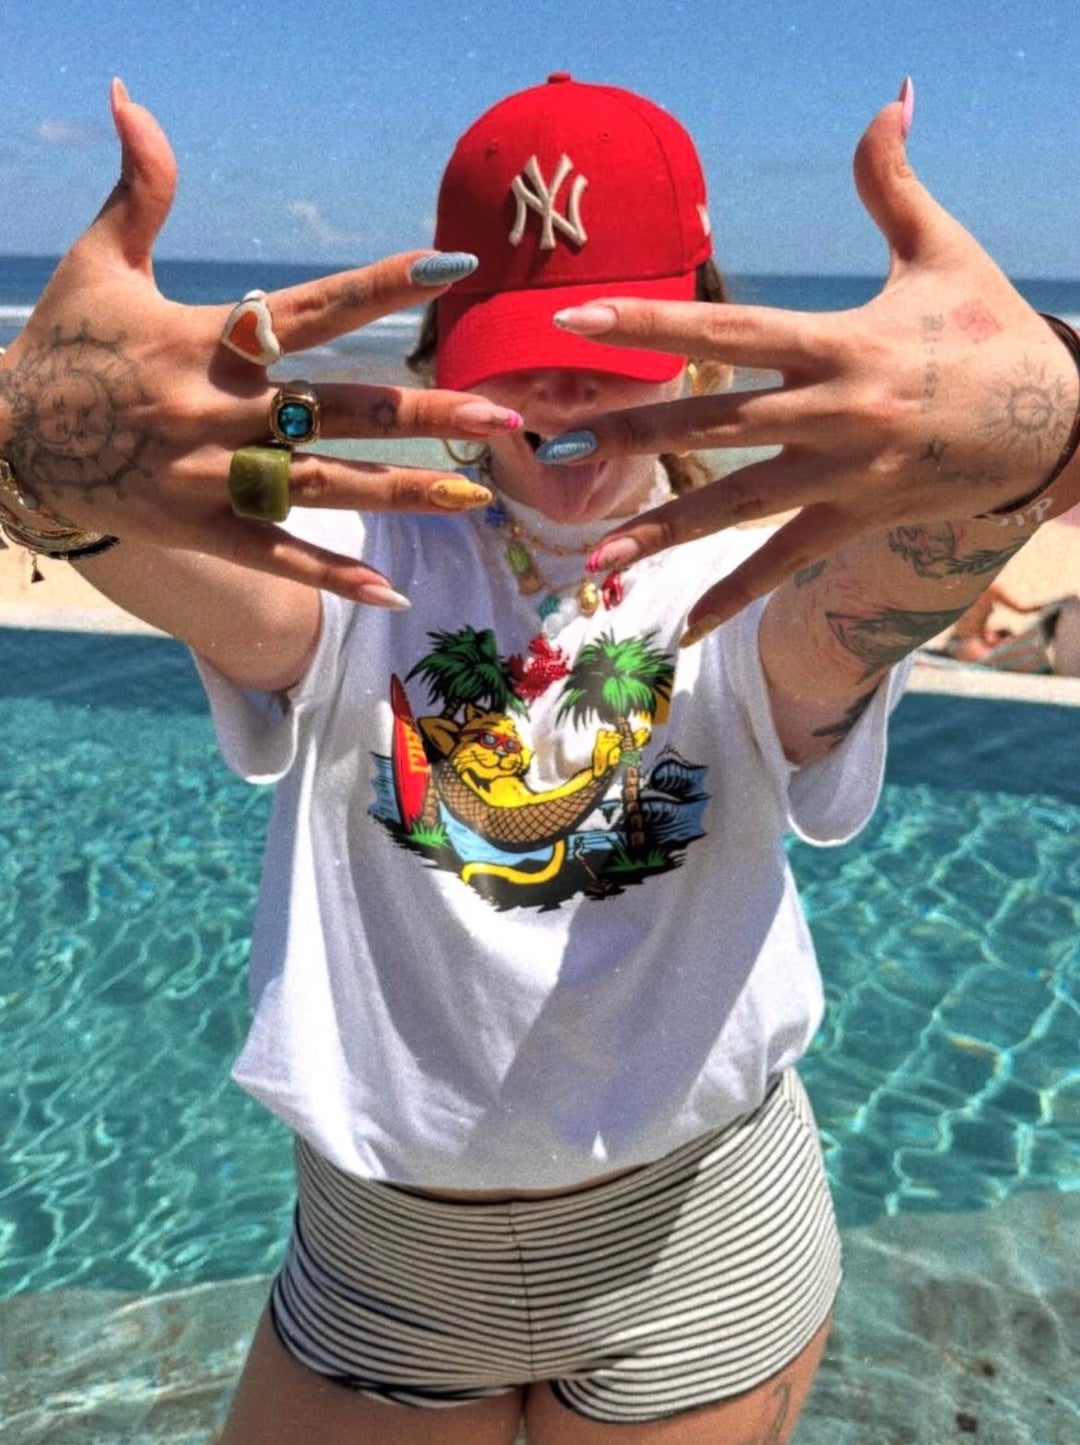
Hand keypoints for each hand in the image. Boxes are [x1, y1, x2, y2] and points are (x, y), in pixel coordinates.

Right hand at [0, 82, 518, 597]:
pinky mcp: (197, 530)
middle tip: (503, 418)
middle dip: (424, 413)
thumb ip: (138, 188)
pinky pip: (275, 557)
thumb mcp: (97, 261)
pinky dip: (330, 577)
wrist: (2, 438)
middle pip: (338, 410)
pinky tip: (391, 595)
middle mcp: (216, 410)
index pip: (312, 307)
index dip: (383, 285)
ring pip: (324, 487)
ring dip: (403, 494)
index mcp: (204, 339)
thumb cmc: (62, 345)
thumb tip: (130, 96)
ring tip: (476, 498)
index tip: (451, 266)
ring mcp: (209, 477)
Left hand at [546, 84, 1079, 628]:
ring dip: (661, 534)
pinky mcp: (853, 521)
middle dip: (629, 433)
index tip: (574, 320)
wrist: (1057, 421)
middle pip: (711, 422)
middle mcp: (830, 413)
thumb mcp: (945, 254)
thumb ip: (895, 186)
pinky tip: (684, 626)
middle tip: (550, 445)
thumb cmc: (991, 334)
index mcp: (839, 343)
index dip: (651, 322)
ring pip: (734, 506)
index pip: (728, 328)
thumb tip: (890, 104)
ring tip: (593, 563)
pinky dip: (735, 596)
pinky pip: (782, 564)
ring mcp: (840, 474)